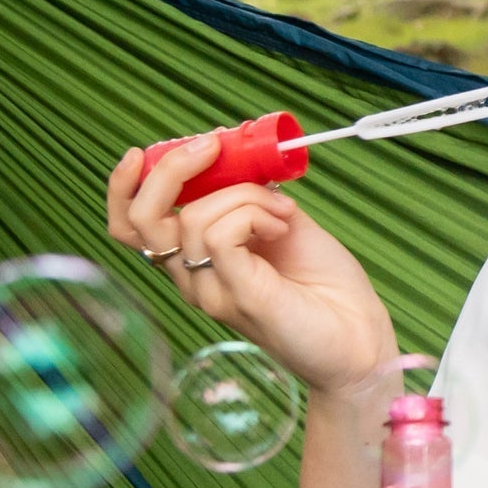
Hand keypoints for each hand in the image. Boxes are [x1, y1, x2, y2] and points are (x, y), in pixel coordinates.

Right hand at [106, 136, 393, 394]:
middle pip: (137, 219)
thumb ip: (249, 195)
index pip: (129, 224)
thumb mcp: (281, 222)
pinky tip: (281, 224)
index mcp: (195, 259)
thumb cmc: (325, 284)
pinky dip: (253, 212)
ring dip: (244, 193)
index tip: (155, 150)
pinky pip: (220, 236)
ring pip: (191, 218)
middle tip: (212, 147)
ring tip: (283, 212)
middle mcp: (192, 278)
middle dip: (168, 170)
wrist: (360, 340)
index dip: (127, 183)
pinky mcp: (237, 297)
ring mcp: (210, 291)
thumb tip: (232, 157)